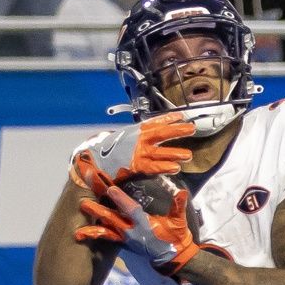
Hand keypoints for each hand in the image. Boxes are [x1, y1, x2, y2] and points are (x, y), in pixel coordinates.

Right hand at [70, 115, 195, 193]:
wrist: (93, 163)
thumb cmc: (109, 152)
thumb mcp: (125, 138)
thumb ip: (139, 136)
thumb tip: (151, 133)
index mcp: (135, 131)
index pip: (155, 122)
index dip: (168, 118)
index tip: (181, 116)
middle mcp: (137, 139)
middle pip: (161, 132)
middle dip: (177, 130)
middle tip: (191, 128)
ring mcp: (137, 152)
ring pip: (160, 151)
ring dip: (175, 153)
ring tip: (188, 155)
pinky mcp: (135, 165)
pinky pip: (153, 166)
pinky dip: (164, 166)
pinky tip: (175, 167)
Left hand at [77, 184, 202, 274]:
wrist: (171, 257)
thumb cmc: (175, 237)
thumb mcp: (179, 222)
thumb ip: (178, 207)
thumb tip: (182, 192)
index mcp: (145, 225)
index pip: (131, 210)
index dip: (121, 200)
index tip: (110, 189)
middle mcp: (132, 232)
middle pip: (113, 220)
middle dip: (99, 210)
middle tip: (84, 203)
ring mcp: (126, 239)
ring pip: (106, 230)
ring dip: (92, 226)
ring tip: (78, 225)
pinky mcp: (123, 244)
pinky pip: (107, 238)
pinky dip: (95, 234)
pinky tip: (81, 232)